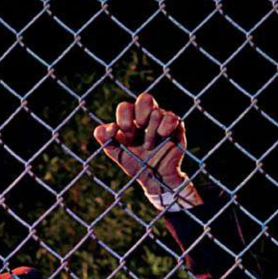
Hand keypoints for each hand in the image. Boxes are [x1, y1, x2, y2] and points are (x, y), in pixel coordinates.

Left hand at [93, 92, 199, 210]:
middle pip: (145, 98)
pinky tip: (162, 138)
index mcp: (131, 120)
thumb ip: (106, 140)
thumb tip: (101, 129)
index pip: (125, 107)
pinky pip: (171, 117)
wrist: (154, 179)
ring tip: (149, 146)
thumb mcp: (116, 153)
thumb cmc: (135, 164)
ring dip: (150, 133)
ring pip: (157, 112)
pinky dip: (164, 128)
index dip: (124, 119)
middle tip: (139, 129)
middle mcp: (147, 117)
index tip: (124, 135)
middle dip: (140, 114)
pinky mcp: (176, 127)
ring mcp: (162, 121)